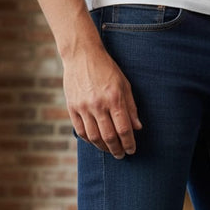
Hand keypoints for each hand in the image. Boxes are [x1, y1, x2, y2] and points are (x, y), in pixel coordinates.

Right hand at [63, 44, 141, 158]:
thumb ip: (131, 107)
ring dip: (103, 148)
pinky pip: (81, 131)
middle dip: (117, 149)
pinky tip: (96, 142)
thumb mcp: (124, 84)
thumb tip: (137, 128)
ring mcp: (83, 107)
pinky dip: (89, 140)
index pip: (124, 129)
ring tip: (109, 150)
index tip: (132, 150)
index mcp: (114, 98)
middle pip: (109, 136)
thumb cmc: (106, 69)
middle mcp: (98, 104)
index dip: (129, 143)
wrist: (81, 55)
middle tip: (121, 155)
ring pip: (94, 137)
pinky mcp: (72, 107)